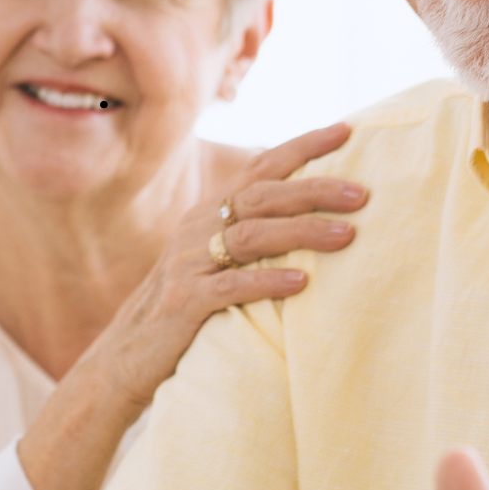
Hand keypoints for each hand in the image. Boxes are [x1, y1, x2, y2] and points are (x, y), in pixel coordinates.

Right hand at [89, 121, 365, 412]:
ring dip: (302, 232)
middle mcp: (197, 229)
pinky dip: (268, 281)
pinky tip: (302, 282)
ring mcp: (188, 264)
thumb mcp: (216, 263)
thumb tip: (320, 220)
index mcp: (208, 214)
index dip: (302, 147)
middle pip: (261, 196)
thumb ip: (253, 238)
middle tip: (361, 194)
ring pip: (251, 235)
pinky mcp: (185, 302)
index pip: (259, 168)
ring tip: (346, 235)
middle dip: (314, 189)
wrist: (127, 358)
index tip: (346, 130)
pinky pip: (231, 286)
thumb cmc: (186, 310)